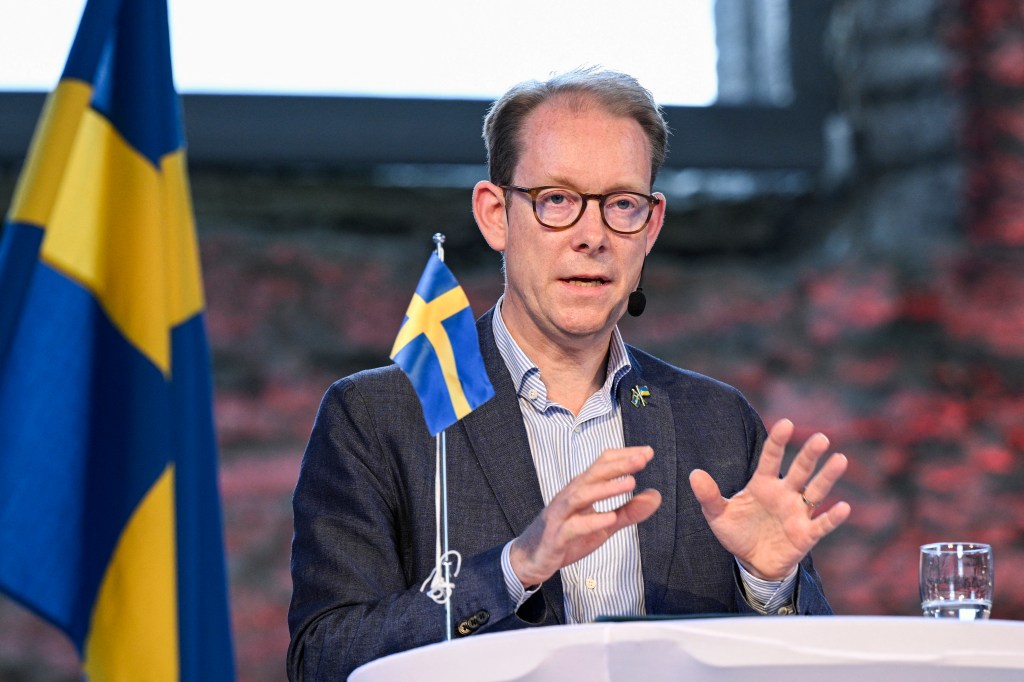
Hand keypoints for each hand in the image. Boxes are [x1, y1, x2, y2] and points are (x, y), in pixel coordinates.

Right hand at [509, 446, 661, 586]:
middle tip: (642, 459)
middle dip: (618, 465)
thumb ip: (629, 511)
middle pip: (593, 473)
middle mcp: (570, 496)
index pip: (602, 464)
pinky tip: (610, 518)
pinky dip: (591, 521)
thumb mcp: (604, 524)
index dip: (623, 456)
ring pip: (581, 495)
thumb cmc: (568, 535)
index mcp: (581, 489)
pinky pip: (573, 527)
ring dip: (606, 488)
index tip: (648, 452)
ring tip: (630, 483)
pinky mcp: (556, 536)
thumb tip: (656, 495)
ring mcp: (561, 515)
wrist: (532, 558)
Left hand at [689, 419, 850, 579]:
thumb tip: (694, 474)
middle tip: (821, 438)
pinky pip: (822, 523)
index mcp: (762, 484)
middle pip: (800, 470)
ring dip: (828, 476)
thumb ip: (708, 495)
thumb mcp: (717, 515)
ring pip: (816, 490)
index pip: (771, 458)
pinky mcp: (806, 534)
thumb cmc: (737, 532)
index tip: (785, 424)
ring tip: (840, 459)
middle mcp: (784, 493)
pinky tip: (844, 507)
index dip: (777, 442)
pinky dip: (833, 517)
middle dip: (809, 454)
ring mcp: (797, 512)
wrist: (752, 562)